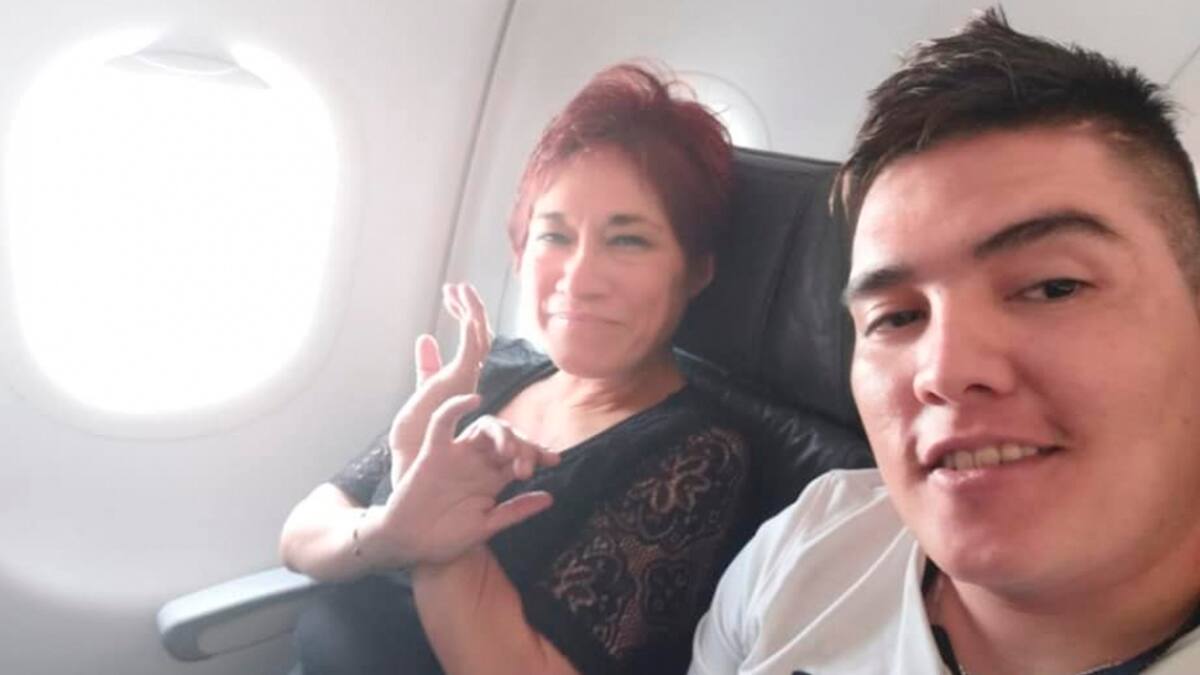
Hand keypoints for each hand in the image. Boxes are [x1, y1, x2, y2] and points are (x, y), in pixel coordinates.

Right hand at [376, 393, 560, 565]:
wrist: (409, 546)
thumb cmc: (446, 538)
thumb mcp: (487, 526)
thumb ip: (516, 511)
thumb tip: (551, 499)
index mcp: (493, 478)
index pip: (522, 455)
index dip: (539, 453)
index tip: (554, 460)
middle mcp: (478, 462)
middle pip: (507, 438)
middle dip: (523, 445)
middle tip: (527, 465)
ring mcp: (456, 455)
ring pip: (483, 428)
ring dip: (501, 433)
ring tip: (510, 450)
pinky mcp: (433, 453)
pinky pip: (442, 423)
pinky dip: (456, 407)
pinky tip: (474, 400)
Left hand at [389, 283, 492, 484]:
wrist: (415, 460)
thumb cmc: (418, 438)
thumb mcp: (421, 392)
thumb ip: (427, 367)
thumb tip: (425, 339)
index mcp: (461, 381)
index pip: (470, 344)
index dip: (463, 317)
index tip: (452, 296)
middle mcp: (469, 379)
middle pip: (479, 337)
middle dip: (469, 310)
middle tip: (458, 288)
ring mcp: (466, 379)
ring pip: (478, 337)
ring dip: (470, 310)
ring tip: (459, 288)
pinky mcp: (461, 380)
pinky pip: (472, 345)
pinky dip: (469, 322)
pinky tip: (462, 305)